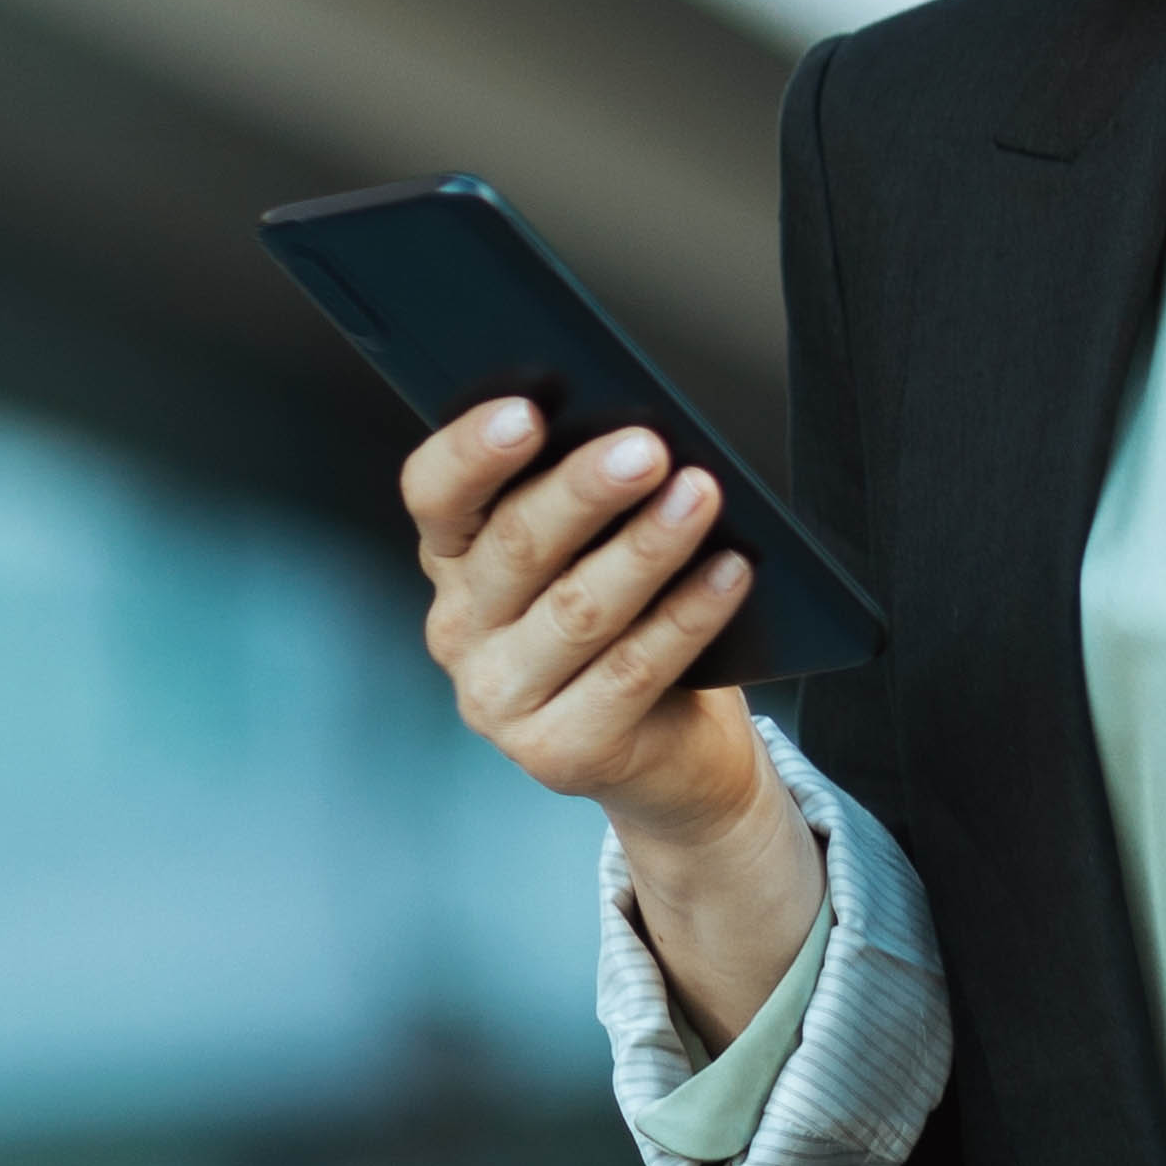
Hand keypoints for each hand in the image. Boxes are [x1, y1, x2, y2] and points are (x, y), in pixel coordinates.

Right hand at [401, 401, 817, 1037]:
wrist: (670, 754)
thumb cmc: (630, 626)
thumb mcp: (593, 555)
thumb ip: (591, 505)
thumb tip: (637, 435)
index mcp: (456, 560)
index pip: (436, 493)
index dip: (473, 451)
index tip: (526, 411)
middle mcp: (460, 628)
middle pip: (516, 546)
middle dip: (585, 491)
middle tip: (648, 448)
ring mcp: (500, 699)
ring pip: (577, 610)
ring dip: (646, 548)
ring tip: (700, 498)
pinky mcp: (558, 752)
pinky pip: (632, 672)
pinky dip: (686, 616)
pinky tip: (729, 573)